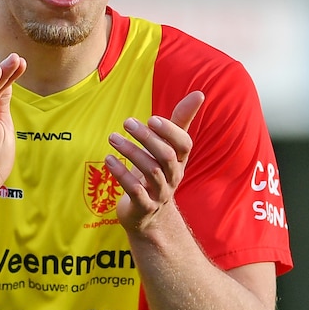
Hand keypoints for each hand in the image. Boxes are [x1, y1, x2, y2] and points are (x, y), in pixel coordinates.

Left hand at [106, 91, 204, 232]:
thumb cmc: (157, 173)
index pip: (184, 145)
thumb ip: (180, 121)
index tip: (151, 119)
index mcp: (180, 161)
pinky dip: (121, 174)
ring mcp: (159, 193)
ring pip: (150, 171)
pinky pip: (135, 190)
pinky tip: (109, 159)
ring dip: (131, 152)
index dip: (170, 131)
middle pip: (166, 156)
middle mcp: (173, 177)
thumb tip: (199, 93)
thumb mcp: (169, 147)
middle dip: (147, 138)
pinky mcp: (143, 206)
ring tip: (112, 138)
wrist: (148, 216)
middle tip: (127, 122)